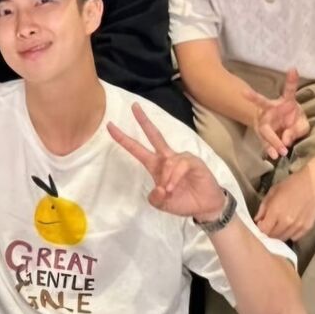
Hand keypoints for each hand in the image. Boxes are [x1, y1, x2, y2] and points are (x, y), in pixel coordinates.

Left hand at [109, 103, 226, 219]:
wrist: (205, 207)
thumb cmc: (183, 201)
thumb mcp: (163, 204)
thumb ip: (155, 199)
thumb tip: (159, 188)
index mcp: (155, 165)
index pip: (137, 148)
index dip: (123, 138)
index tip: (109, 126)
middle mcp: (167, 158)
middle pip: (154, 135)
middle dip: (143, 121)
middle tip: (133, 106)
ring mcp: (180, 158)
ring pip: (167, 162)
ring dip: (166, 178)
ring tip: (169, 191)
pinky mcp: (193, 162)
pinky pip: (180, 165)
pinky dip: (174, 177)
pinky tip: (173, 187)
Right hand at [243, 69, 309, 160]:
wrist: (286, 132)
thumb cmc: (295, 123)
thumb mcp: (302, 125)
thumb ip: (297, 129)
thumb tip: (285, 139)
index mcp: (286, 102)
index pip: (288, 90)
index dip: (291, 80)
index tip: (293, 69)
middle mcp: (272, 109)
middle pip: (261, 101)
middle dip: (253, 96)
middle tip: (244, 92)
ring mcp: (265, 121)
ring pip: (264, 127)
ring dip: (272, 138)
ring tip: (282, 149)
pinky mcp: (263, 134)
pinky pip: (265, 141)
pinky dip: (269, 148)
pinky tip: (274, 155)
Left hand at [255, 166, 314, 240]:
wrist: (314, 183)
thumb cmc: (291, 184)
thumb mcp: (272, 192)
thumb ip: (263, 207)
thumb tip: (257, 219)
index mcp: (275, 212)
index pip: (264, 230)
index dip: (260, 228)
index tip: (260, 224)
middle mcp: (286, 222)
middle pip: (273, 236)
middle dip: (268, 232)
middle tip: (268, 225)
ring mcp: (298, 226)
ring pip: (284, 238)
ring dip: (279, 234)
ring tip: (279, 226)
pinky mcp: (308, 228)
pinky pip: (295, 237)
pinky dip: (290, 234)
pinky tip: (289, 227)